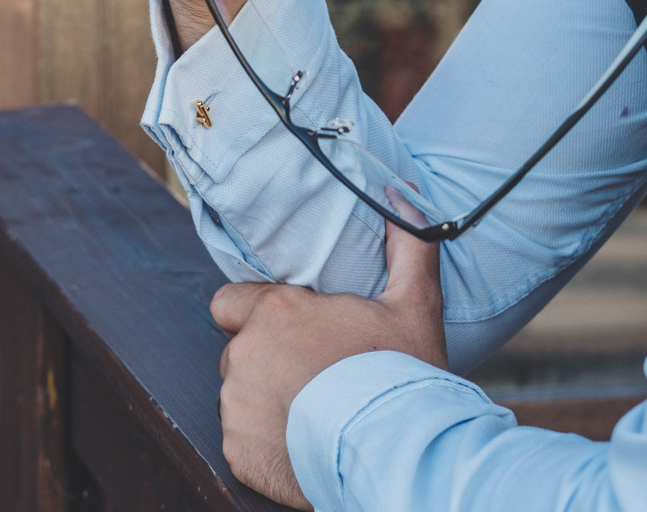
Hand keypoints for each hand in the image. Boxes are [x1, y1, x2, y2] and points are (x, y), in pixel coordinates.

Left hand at [211, 220, 448, 507]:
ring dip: (266, 400)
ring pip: (239, 395)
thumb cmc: (402, 374)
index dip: (255, 314)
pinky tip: (303, 442)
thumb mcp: (415, 303)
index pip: (230, 302)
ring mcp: (236, 405)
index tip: (289, 331)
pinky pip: (241, 439)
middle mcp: (245, 354)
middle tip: (312, 375)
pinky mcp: (236, 450)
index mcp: (277, 312)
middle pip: (238, 351)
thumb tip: (400, 193)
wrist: (396, 452)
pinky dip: (265, 442)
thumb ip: (406, 243)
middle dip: (266, 360)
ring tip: (312, 411)